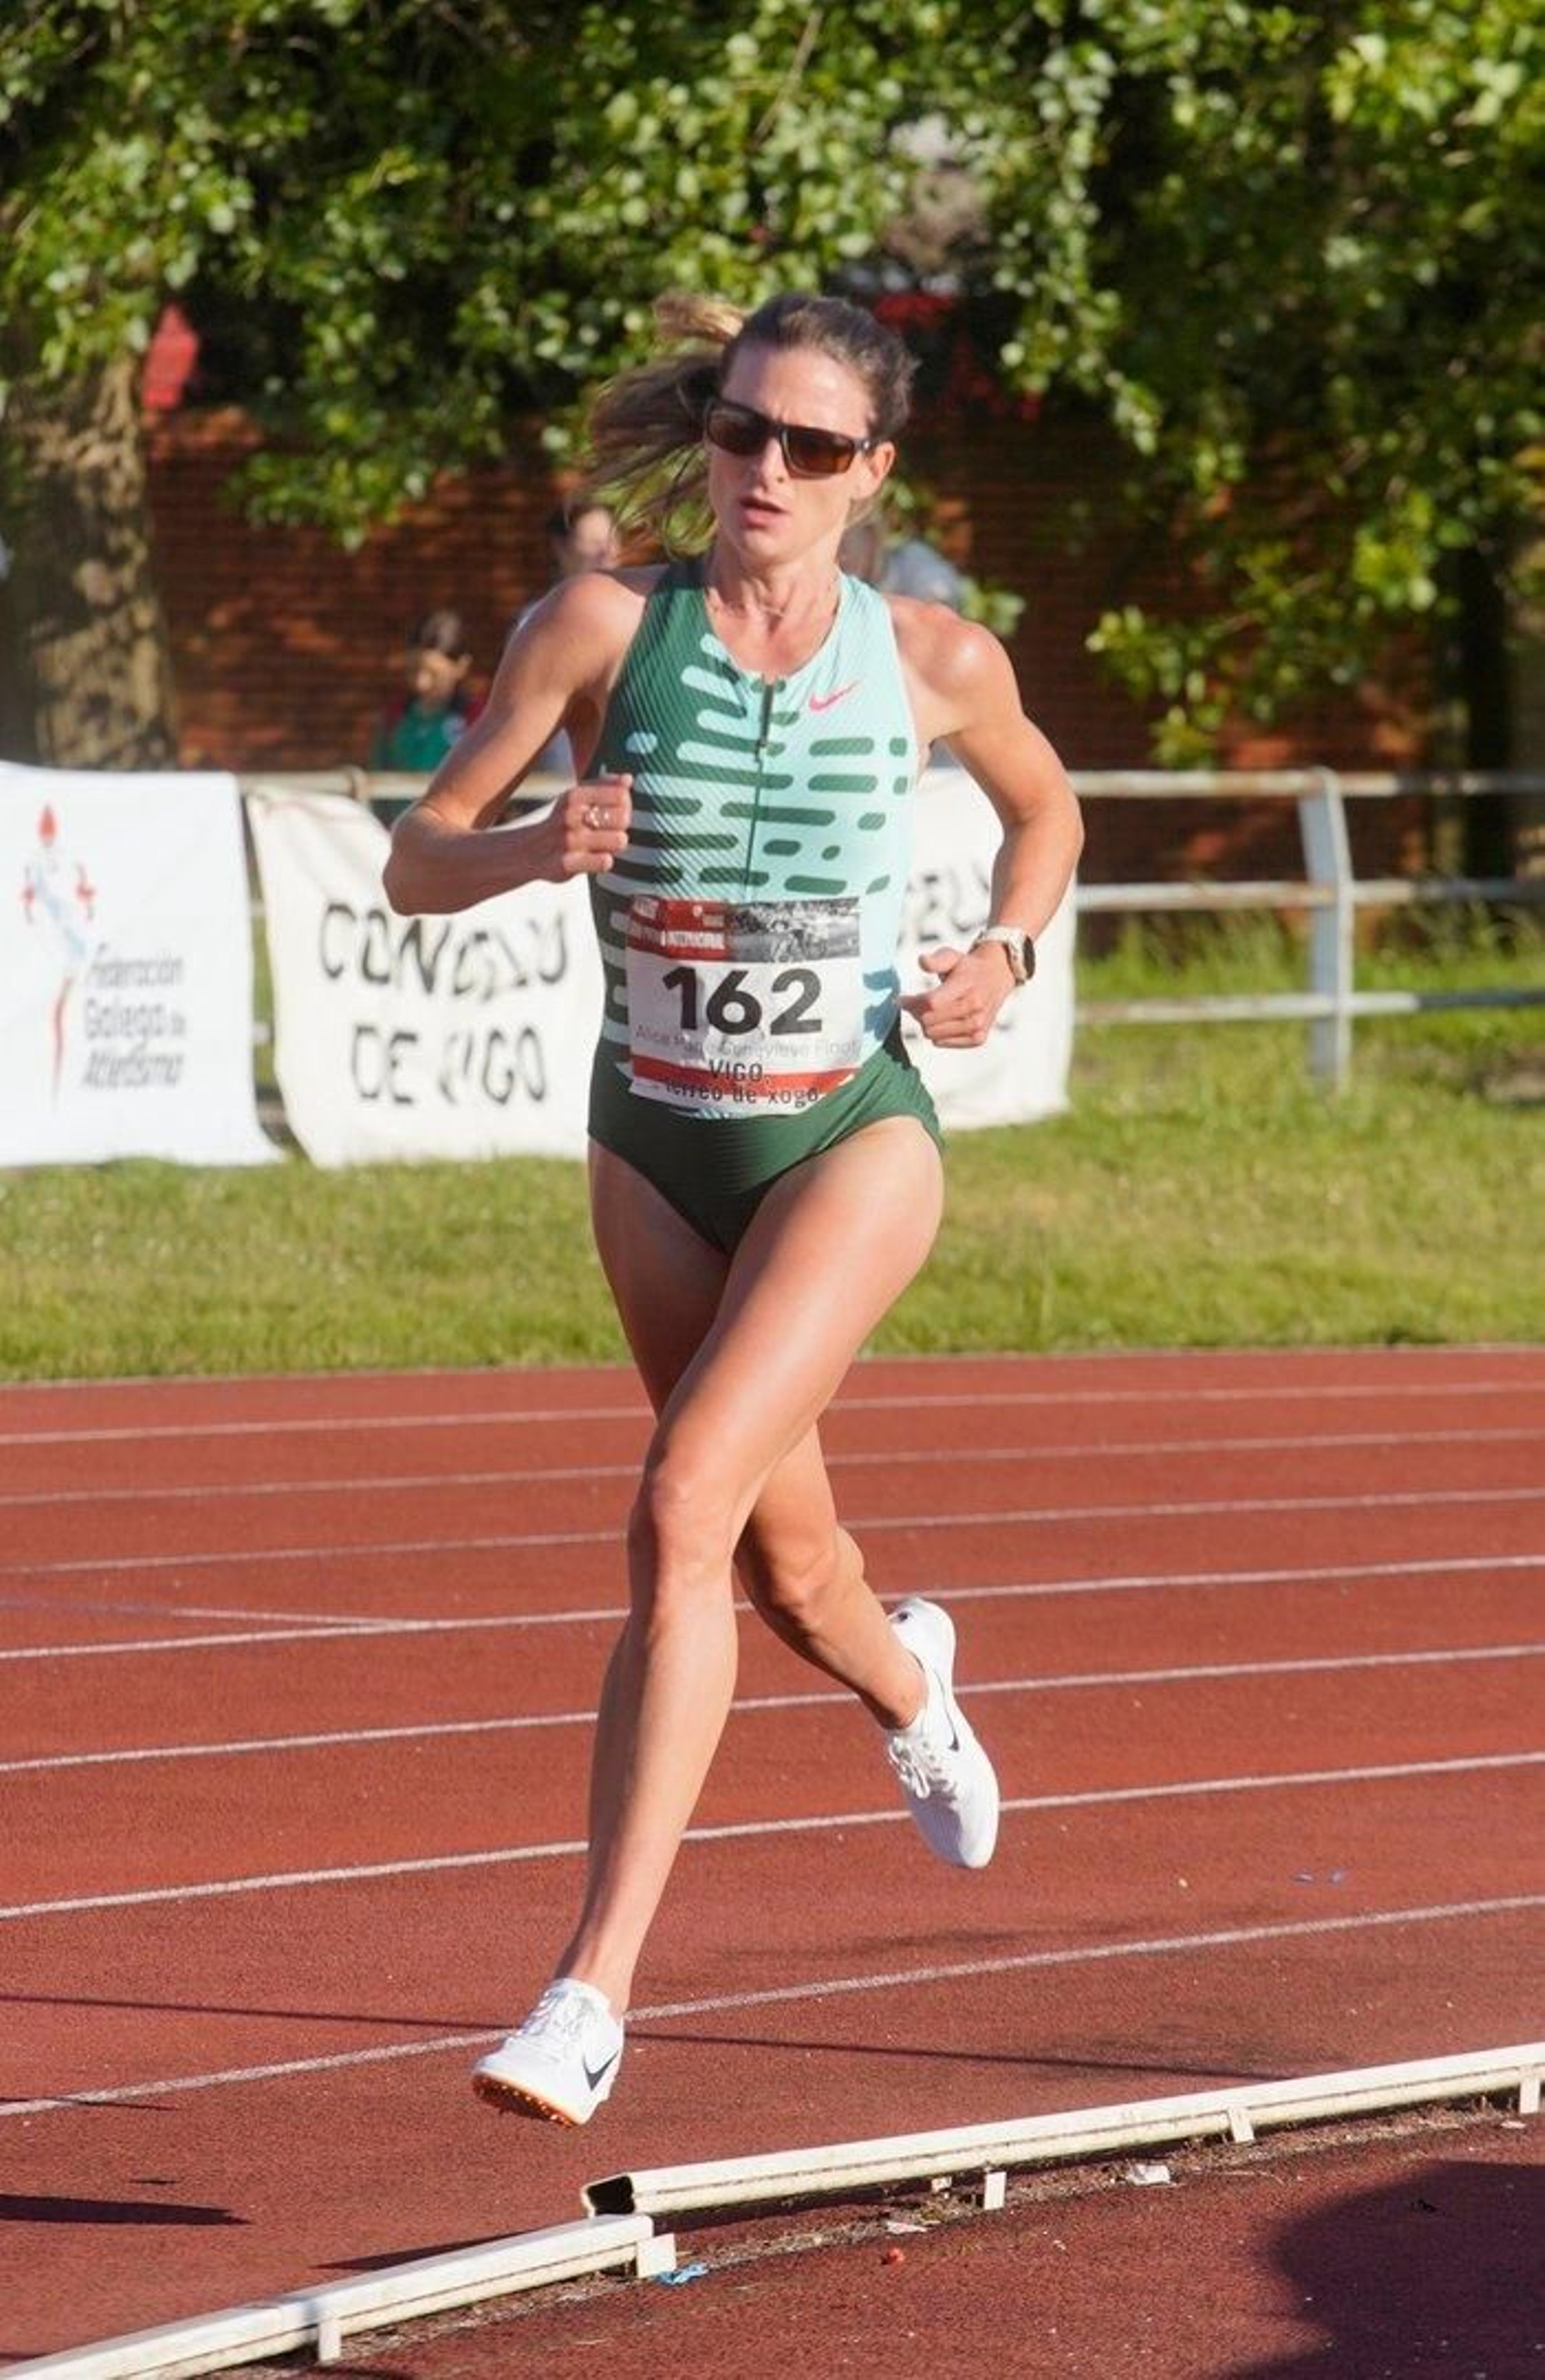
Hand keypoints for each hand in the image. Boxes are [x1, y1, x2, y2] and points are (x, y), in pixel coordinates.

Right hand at [534, 774, 631, 879]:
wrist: (529, 851)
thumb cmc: (561, 821)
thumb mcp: (577, 797)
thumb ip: (603, 785)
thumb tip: (628, 779)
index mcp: (575, 795)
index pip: (621, 795)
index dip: (625, 805)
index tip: (615, 811)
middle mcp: (571, 815)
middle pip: (624, 818)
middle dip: (621, 827)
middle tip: (608, 831)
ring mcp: (570, 840)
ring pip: (619, 841)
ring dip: (614, 845)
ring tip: (602, 845)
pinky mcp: (568, 864)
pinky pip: (605, 862)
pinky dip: (604, 861)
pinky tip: (594, 858)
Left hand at [899, 941, 1014, 1047]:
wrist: (996, 977)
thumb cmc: (967, 967)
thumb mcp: (952, 956)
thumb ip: (936, 960)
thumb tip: (922, 961)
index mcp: (967, 986)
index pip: (931, 1002)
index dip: (911, 1002)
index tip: (901, 999)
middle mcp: (975, 1008)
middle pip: (929, 1021)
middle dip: (917, 1012)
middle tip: (917, 1004)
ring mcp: (978, 1025)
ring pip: (933, 1035)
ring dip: (926, 1024)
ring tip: (930, 1012)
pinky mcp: (978, 1038)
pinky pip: (942, 1043)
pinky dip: (937, 1034)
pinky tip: (941, 1022)